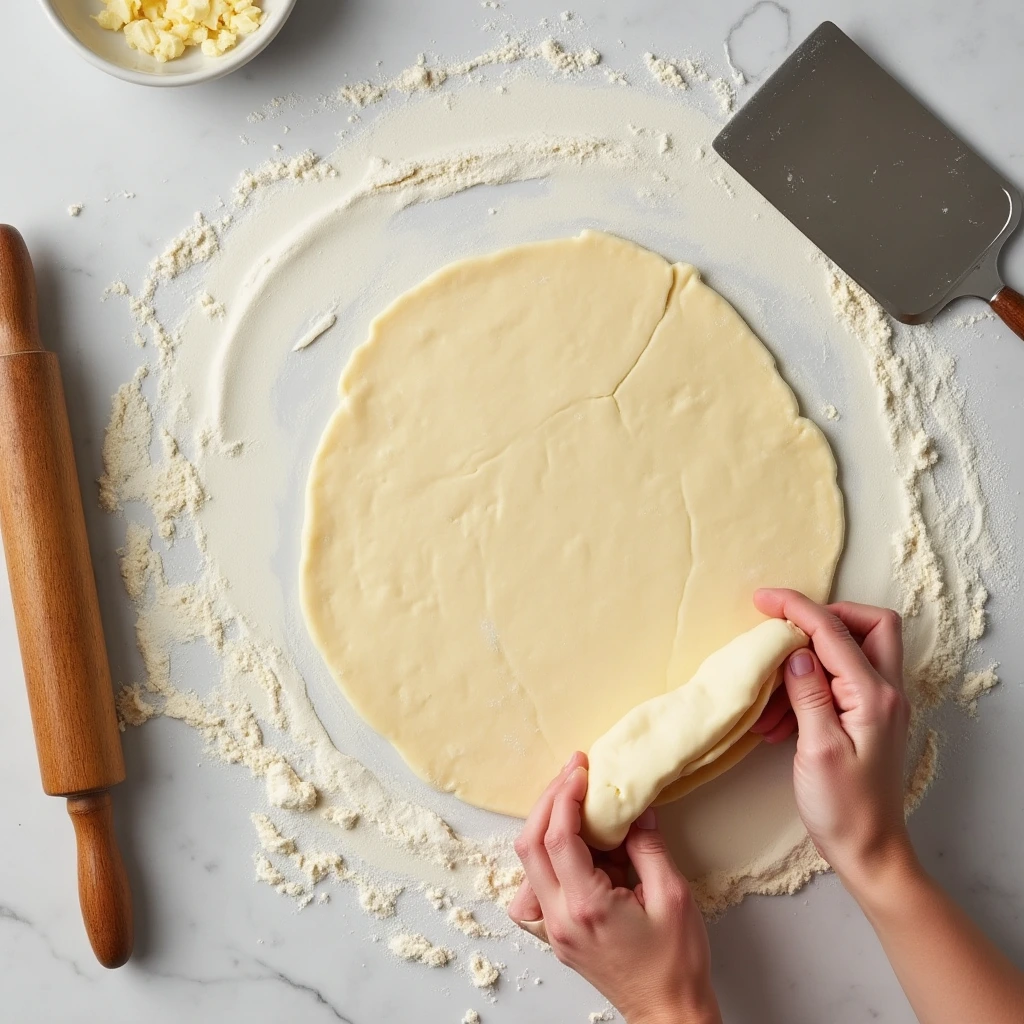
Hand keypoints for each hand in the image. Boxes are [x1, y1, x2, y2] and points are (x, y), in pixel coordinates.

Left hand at [508, 753, 720, 1023]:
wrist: (667, 1014)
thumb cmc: (676, 964)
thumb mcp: (673, 896)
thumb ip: (649, 848)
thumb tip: (635, 809)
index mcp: (586, 906)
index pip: (558, 838)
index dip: (565, 797)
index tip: (580, 771)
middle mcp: (560, 917)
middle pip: (531, 845)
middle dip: (549, 801)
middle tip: (572, 773)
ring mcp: (553, 928)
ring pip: (528, 864)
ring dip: (544, 825)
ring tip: (571, 800)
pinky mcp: (557, 933)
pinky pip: (537, 884)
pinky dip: (547, 855)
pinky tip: (570, 845)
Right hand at [752, 589, 912, 891]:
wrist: (869, 852)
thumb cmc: (844, 808)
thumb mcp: (818, 749)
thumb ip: (809, 693)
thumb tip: (796, 650)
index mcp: (873, 696)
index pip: (834, 632)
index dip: (796, 608)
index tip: (763, 599)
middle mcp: (885, 692)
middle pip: (870, 624)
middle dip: (827, 616)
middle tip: (785, 627)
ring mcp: (880, 705)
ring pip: (855, 650)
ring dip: (811, 656)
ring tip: (770, 692)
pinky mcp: (868, 718)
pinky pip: (842, 679)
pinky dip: (811, 683)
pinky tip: (780, 715)